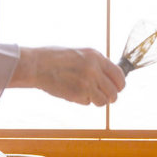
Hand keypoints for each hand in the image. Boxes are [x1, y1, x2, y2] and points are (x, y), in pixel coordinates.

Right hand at [8, 47, 125, 105]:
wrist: (36, 65)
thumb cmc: (54, 58)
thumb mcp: (79, 54)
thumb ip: (94, 64)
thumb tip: (108, 77)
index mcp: (96, 57)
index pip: (119, 75)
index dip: (120, 85)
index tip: (117, 88)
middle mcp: (94, 69)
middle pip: (114, 91)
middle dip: (111, 97)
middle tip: (106, 98)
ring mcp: (87, 83)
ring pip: (103, 101)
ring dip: (97, 101)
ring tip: (87, 95)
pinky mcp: (78, 94)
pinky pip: (88, 103)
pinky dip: (83, 101)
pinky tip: (73, 92)